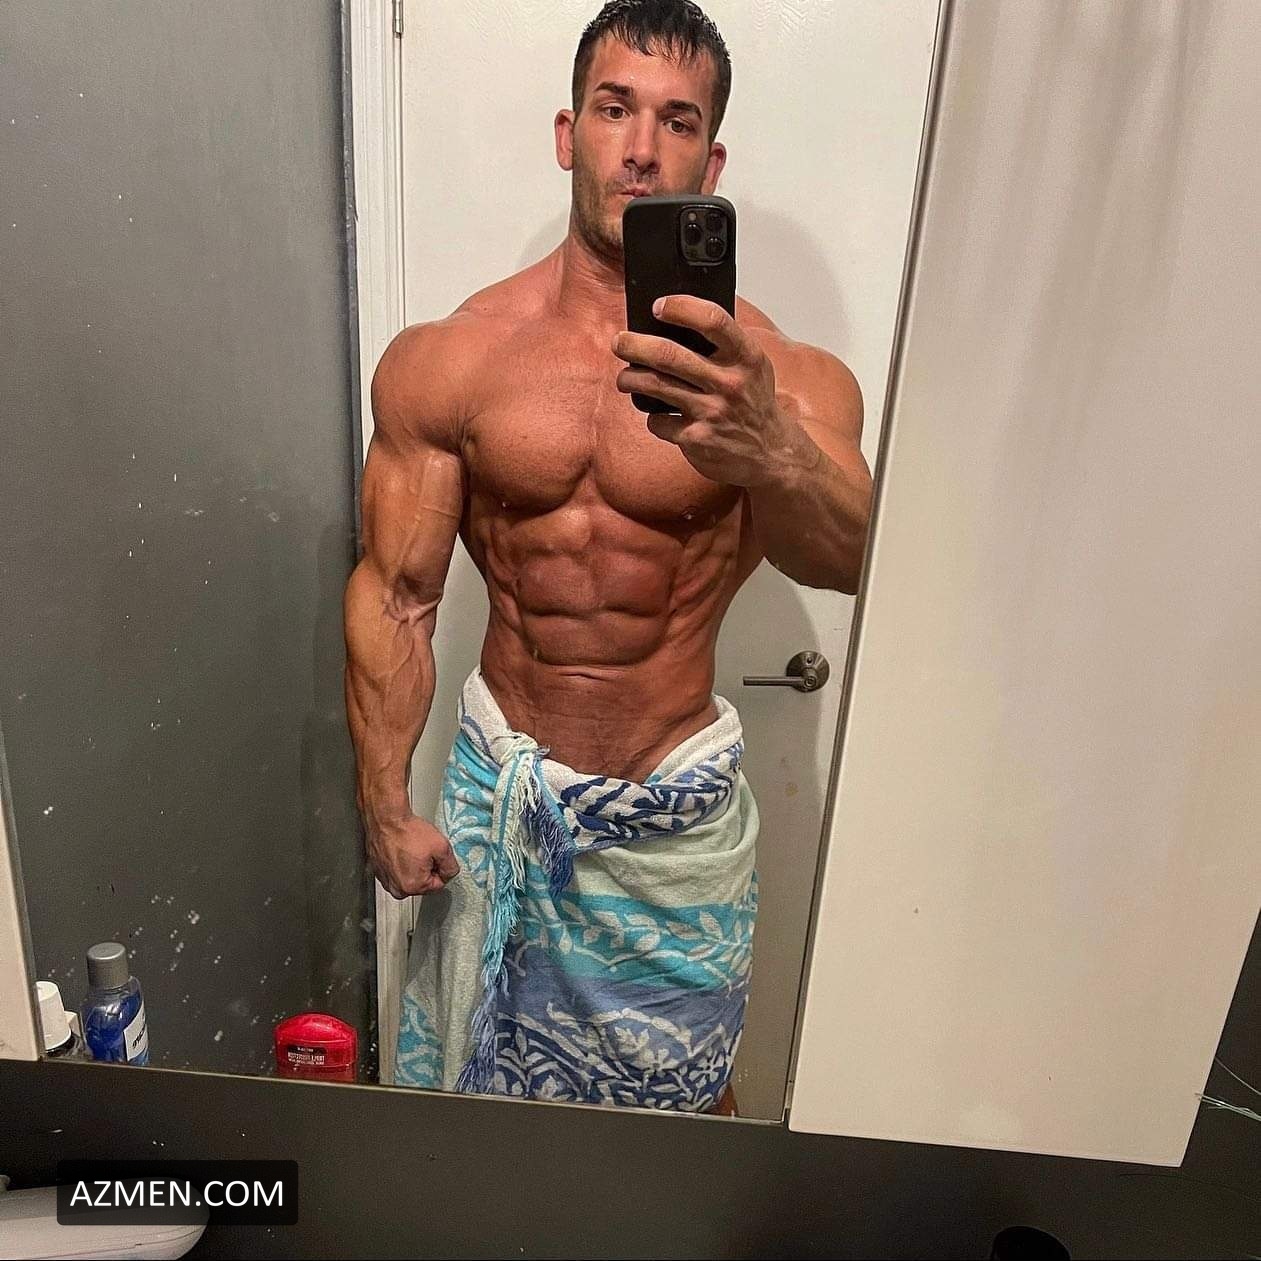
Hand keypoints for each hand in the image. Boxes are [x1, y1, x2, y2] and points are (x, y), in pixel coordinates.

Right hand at [367, 814, 459, 897]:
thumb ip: (451, 867)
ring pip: (410, 878)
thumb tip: (449, 874)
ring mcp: (386, 881)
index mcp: (413, 886)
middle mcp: (397, 888)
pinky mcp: (379, 872)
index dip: (440, 867)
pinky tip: (402, 851)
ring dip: (413, 867)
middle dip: (426, 868)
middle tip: (423, 851)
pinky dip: (400, 864)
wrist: (387, 820)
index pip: (438, 884)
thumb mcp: (442, 848)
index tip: (435, 855)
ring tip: (411, 850)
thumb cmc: (408, 832)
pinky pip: (397, 873)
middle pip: (423, 883)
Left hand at [611, 295, 807, 486]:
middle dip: (635, 345)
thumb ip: (724, 345)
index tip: (658, 307)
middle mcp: (730, 383)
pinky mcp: (696, 439)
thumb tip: (674, 323)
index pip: (713, 320)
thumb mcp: (752, 367)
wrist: (770, 453)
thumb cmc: (752, 402)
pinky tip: (661, 416)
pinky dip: (653, 417)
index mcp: (746, 357)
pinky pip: (658, 421)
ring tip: (625, 377)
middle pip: (669, 354)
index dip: (681, 308)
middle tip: (619, 342)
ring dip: (630, 378)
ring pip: (655, 386)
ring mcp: (712, 412)